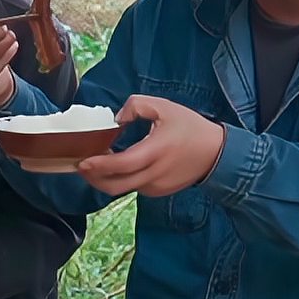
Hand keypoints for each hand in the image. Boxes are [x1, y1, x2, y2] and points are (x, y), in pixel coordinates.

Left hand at [76, 95, 226, 196]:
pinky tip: (119, 166)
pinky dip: (122, 179)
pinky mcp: (158, 192)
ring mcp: (156, 187)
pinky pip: (134, 188)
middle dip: (93, 178)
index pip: (122, 165)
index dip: (99, 166)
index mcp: (155, 151)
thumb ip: (135, 106)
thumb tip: (116, 119)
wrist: (217, 154)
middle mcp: (154, 174)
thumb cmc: (190, 127)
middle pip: (115, 186)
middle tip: (81, 165)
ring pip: (122, 189)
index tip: (82, 161)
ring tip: (96, 164)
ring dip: (106, 179)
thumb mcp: (163, 107)